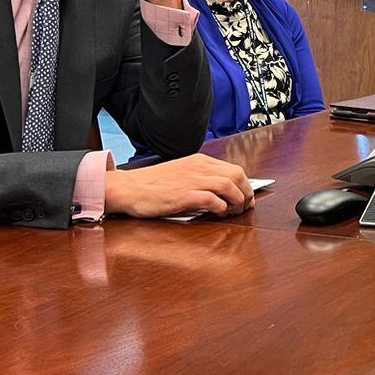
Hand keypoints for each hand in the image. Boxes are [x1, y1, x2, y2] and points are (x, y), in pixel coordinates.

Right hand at [105, 155, 254, 218]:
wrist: (128, 188)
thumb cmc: (151, 185)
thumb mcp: (180, 173)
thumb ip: (200, 177)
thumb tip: (220, 192)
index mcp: (199, 161)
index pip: (233, 168)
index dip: (245, 184)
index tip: (246, 196)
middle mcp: (199, 168)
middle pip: (237, 175)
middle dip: (246, 192)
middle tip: (245, 206)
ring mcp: (192, 180)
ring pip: (229, 186)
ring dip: (237, 201)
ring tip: (234, 212)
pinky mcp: (185, 195)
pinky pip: (213, 199)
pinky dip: (221, 208)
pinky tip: (218, 214)